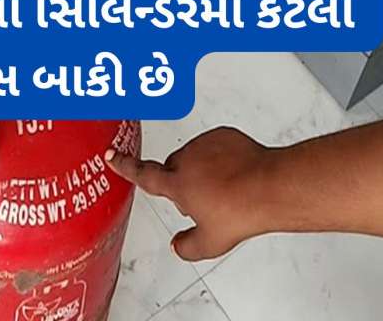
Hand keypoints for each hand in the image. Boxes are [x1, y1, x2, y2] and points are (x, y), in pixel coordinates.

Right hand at [105, 127, 274, 260]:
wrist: (271, 187)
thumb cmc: (242, 210)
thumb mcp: (211, 242)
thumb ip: (188, 247)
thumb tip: (178, 246)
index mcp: (177, 184)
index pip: (143, 175)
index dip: (124, 166)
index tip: (111, 155)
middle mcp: (187, 159)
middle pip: (173, 169)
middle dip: (182, 181)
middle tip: (203, 199)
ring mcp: (205, 144)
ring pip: (194, 156)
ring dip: (202, 168)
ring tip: (225, 187)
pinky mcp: (224, 135)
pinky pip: (214, 145)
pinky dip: (220, 157)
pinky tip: (235, 173)